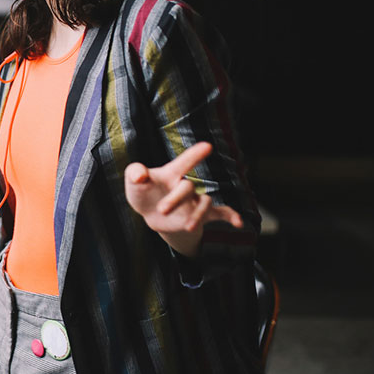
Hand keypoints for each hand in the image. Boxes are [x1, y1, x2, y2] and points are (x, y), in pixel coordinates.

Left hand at [124, 142, 243, 257]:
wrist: (150, 212)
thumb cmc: (143, 190)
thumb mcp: (134, 181)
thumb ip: (135, 173)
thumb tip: (139, 175)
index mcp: (171, 173)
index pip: (183, 163)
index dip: (194, 155)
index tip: (208, 146)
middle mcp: (186, 185)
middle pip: (187, 188)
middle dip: (175, 199)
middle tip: (161, 210)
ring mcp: (194, 200)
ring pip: (204, 203)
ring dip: (198, 215)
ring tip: (188, 227)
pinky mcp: (199, 215)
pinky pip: (220, 213)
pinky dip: (231, 216)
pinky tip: (239, 223)